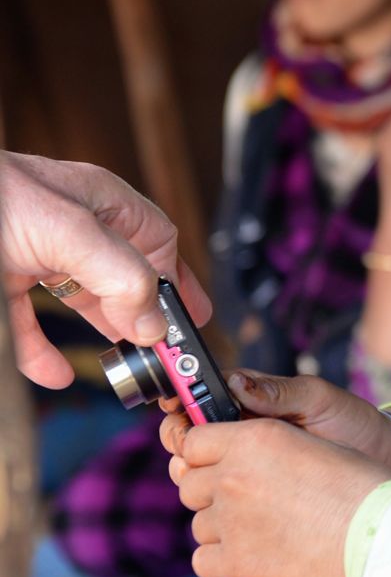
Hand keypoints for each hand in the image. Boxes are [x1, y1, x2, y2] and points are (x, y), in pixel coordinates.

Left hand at [0, 151, 210, 386]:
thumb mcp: (66, 231)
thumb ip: (119, 275)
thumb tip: (153, 323)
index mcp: (100, 202)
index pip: (157, 241)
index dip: (175, 282)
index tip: (186, 325)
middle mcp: (71, 227)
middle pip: (123, 277)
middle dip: (142, 318)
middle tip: (161, 358)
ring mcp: (32, 254)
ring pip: (79, 301)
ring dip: (101, 336)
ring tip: (125, 369)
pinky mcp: (0, 282)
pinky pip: (27, 324)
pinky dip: (41, 352)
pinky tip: (54, 374)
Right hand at [160, 369, 390, 478]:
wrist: (383, 461)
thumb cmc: (354, 422)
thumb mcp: (318, 398)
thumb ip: (277, 391)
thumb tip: (234, 381)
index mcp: (252, 402)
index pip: (201, 399)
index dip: (183, 402)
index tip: (176, 404)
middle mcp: (243, 434)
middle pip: (190, 438)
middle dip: (182, 440)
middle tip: (191, 445)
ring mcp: (248, 466)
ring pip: (198, 471)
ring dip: (194, 470)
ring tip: (213, 470)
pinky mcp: (255, 497)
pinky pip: (222, 499)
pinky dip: (214, 500)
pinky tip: (226, 499)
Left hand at [167, 417, 390, 576]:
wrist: (383, 535)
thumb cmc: (360, 486)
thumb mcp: (312, 443)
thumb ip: (263, 441)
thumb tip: (229, 451)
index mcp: (254, 438)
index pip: (194, 441)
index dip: (206, 453)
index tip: (221, 463)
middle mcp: (233, 476)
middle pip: (190, 484)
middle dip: (213, 491)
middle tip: (254, 499)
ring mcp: (229, 521)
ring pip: (200, 523)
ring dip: (224, 525)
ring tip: (270, 527)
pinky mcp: (233, 563)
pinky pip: (204, 559)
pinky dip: (225, 558)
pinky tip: (261, 551)